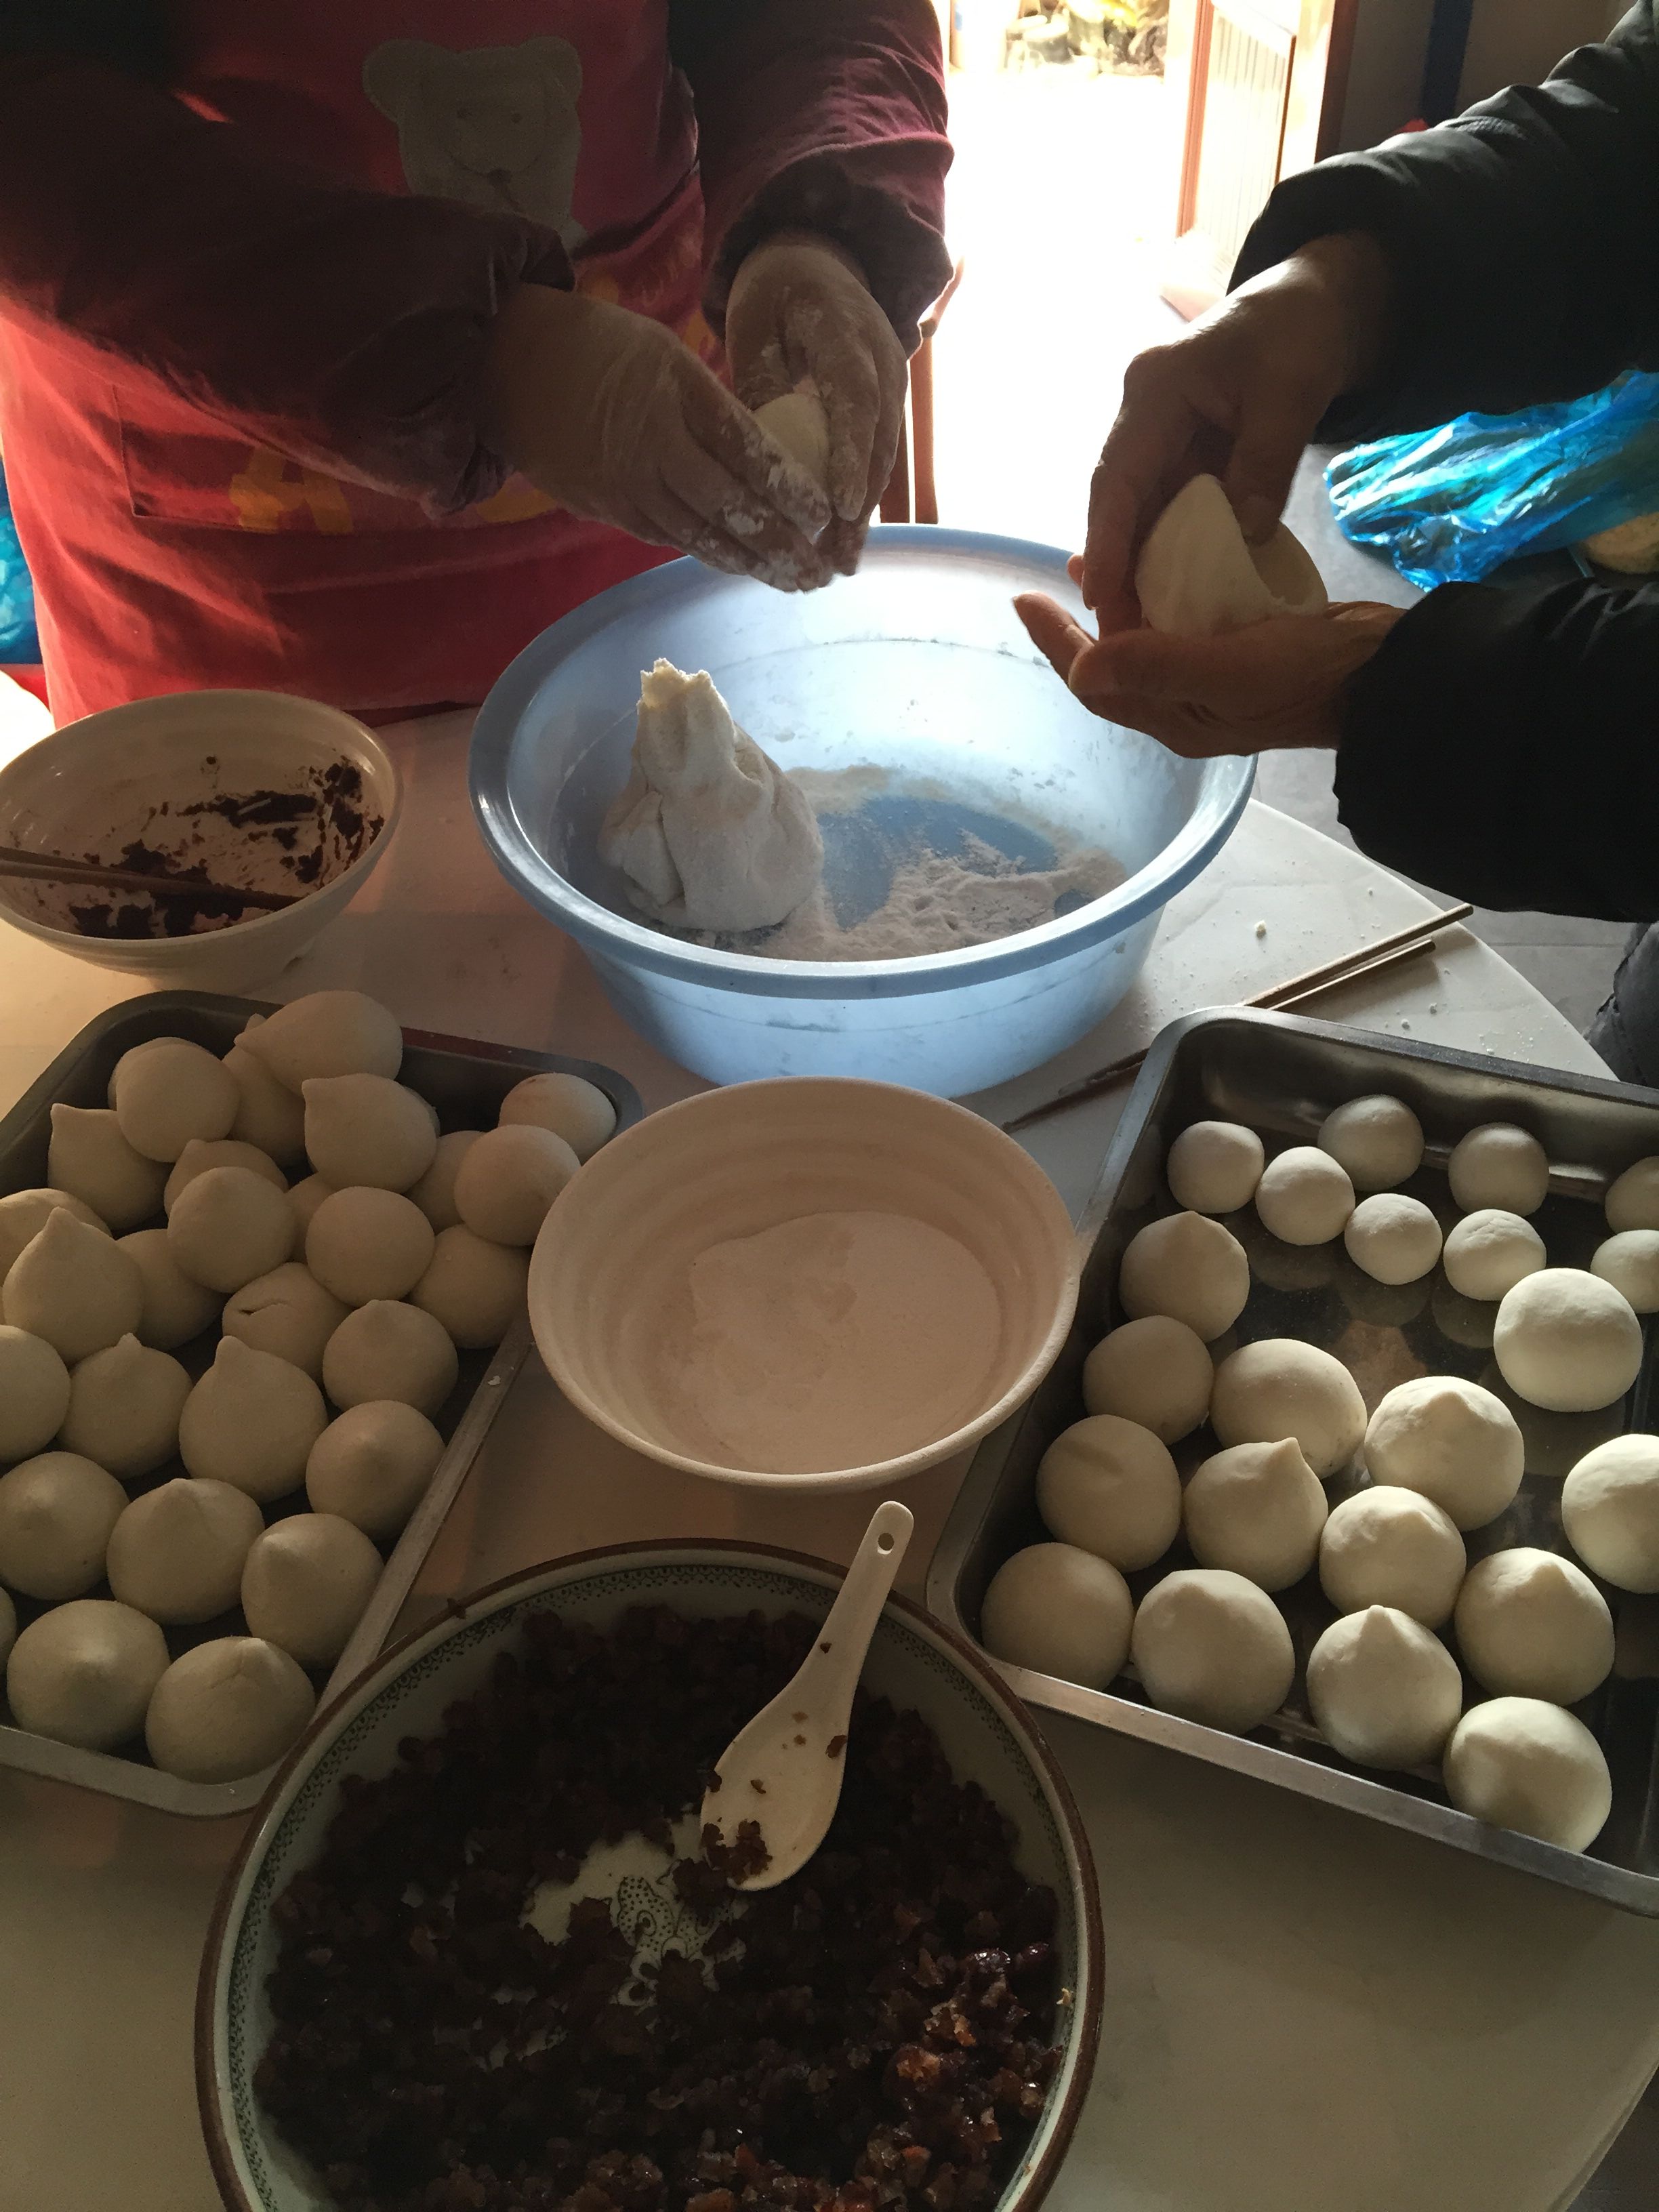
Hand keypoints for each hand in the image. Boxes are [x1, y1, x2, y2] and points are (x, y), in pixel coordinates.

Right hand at [480, 283, 833, 589]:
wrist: (508, 367)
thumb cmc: (597, 346)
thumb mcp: (664, 352)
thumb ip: (713, 404)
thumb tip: (766, 456)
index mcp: (677, 394)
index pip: (747, 451)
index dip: (790, 490)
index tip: (825, 515)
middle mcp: (655, 447)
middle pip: (731, 507)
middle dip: (781, 546)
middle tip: (821, 572)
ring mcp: (628, 486)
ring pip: (701, 536)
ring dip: (751, 565)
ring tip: (791, 583)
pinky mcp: (609, 509)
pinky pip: (669, 537)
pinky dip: (709, 554)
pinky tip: (740, 566)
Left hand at [725, 230, 908, 571]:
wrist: (816, 261)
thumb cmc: (774, 293)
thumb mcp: (752, 326)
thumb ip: (761, 382)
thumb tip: (763, 454)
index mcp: (846, 331)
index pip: (856, 399)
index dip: (851, 456)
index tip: (841, 506)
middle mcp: (883, 359)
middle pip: (878, 441)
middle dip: (860, 506)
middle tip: (838, 561)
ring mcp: (893, 383)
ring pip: (884, 456)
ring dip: (864, 513)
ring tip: (841, 565)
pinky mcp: (888, 404)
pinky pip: (877, 455)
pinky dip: (861, 497)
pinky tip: (843, 539)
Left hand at [1015, 590, 1404, 755]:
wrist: (1385, 674)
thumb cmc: (1306, 675)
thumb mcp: (1227, 670)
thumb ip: (1155, 667)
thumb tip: (1081, 664)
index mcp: (1174, 718)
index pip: (1095, 681)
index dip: (1057, 642)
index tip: (1024, 599)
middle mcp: (1186, 706)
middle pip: (1115, 666)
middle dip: (1082, 625)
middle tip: (1057, 578)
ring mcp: (1215, 683)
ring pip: (1149, 645)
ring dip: (1122, 606)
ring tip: (1102, 561)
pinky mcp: (1244, 654)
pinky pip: (1186, 628)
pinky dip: (1164, 597)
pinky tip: (1167, 564)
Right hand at [1081, 233, 1392, 631]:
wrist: (1316, 304)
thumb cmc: (1297, 335)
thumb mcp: (1290, 396)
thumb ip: (1265, 467)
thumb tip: (1243, 538)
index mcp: (1154, 390)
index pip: (1119, 476)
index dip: (1106, 541)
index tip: (1100, 596)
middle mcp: (1142, 415)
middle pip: (1118, 501)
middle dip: (1115, 565)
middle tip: (1118, 630)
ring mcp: (1159, 434)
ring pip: (1139, 510)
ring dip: (1139, 564)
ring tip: (1141, 624)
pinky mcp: (1182, 452)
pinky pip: (1167, 508)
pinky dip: (1169, 548)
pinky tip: (1174, 591)